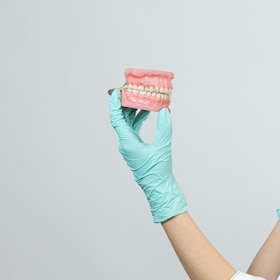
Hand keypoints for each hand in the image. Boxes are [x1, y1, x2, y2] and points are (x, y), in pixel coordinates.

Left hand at [109, 89, 186, 222]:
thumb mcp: (163, 148)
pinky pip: (134, 130)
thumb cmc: (158, 172)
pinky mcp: (137, 150)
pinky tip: (147, 114)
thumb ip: (164, 128)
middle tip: (132, 91)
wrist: (160, 189)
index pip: (116, 118)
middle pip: (121, 119)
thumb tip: (164, 111)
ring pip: (128, 124)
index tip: (117, 91)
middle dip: (125, 104)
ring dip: (133, 111)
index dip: (115, 104)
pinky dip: (139, 120)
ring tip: (142, 99)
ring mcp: (130, 147)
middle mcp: (126, 144)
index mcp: (127, 142)